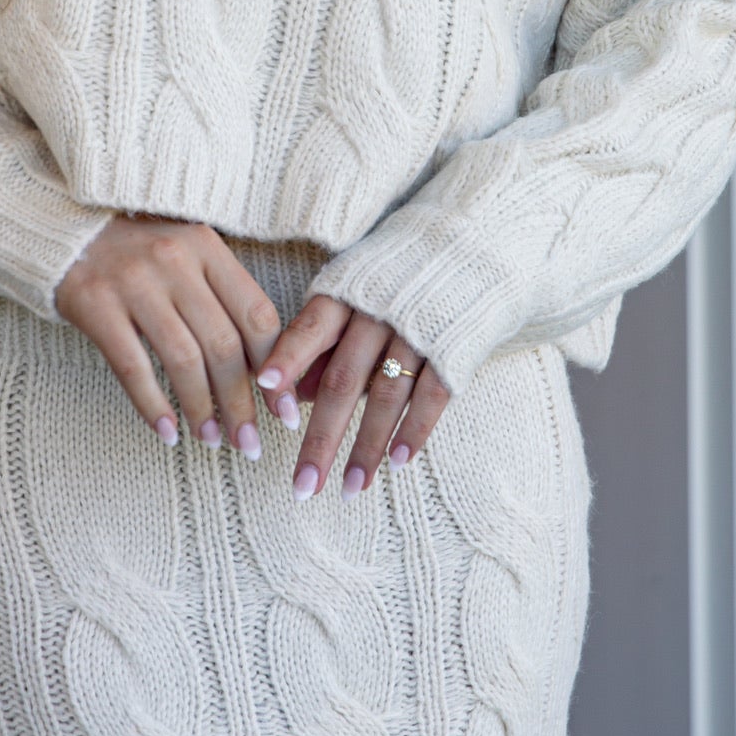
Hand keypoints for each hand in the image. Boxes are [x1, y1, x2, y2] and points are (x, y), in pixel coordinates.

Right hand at [55, 216, 282, 454]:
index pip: (256, 315)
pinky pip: (132, 367)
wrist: (70, 231)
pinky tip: (167, 433)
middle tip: (249, 443)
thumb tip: (265, 372)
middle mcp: (174, 261)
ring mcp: (133, 282)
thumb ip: (224, 299)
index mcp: (207, 247)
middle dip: (241, 403)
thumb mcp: (189, 256)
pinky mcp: (96, 305)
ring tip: (211, 440)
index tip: (282, 412)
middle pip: (222, 345)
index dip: (275, 369)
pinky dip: (153, 406)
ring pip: (182, 360)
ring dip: (201, 409)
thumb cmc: (142, 252)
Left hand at [256, 296, 448, 497]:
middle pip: (343, 379)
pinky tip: (397, 463)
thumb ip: (325, 340)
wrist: (470, 247)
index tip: (264, 388)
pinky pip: (431, 395)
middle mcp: (378, 311)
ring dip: (367, 447)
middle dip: (321, 438)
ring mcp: (418, 330)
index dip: (288, 356)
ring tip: (350, 488)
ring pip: (386, 395)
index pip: (310, 328)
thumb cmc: (395, 279)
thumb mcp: (354, 294)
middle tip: (301, 487)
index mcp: (347, 292)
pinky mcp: (453, 348)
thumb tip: (297, 396)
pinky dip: (413, 430)